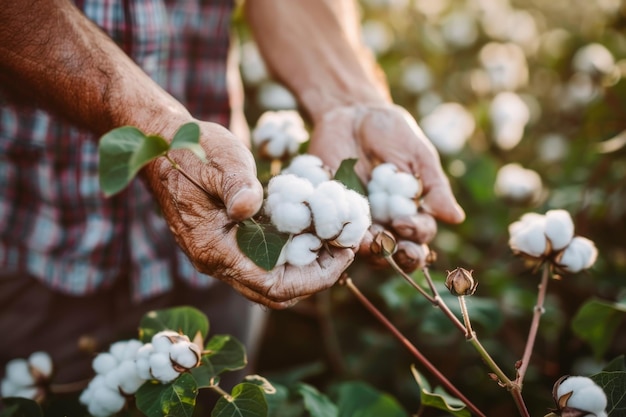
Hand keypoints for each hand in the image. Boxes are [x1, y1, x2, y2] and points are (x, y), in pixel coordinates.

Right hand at [143, 121, 354, 307]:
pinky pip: (265, 263)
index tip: (344, 254)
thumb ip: (235, 184)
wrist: (163, 145)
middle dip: (315, 277)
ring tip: (333, 240)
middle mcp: (216, 261)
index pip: (272, 285)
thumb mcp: (218, 158)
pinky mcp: (228, 245)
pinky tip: (311, 230)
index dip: (314, 278)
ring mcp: (221, 255)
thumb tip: (250, 207)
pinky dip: (292, 254)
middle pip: (275, 292)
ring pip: (271, 281)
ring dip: (305, 267)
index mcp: (213, 248)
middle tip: (345, 249)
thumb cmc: (190, 149)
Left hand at [308, 104, 464, 270]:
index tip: (405, 223)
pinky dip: (339, 236)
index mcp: (413, 210)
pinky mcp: (333, 213)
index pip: (421, 234)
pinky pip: (336, 233)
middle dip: (399, 257)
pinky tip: (339, 230)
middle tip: (394, 250)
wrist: (351, 114)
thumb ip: (434, 187)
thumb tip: (456, 218)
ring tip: (367, 242)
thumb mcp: (417, 155)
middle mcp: (387, 222)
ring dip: (369, 250)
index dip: (416, 234)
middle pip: (397, 252)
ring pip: (368, 249)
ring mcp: (360, 220)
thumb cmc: (392, 132)